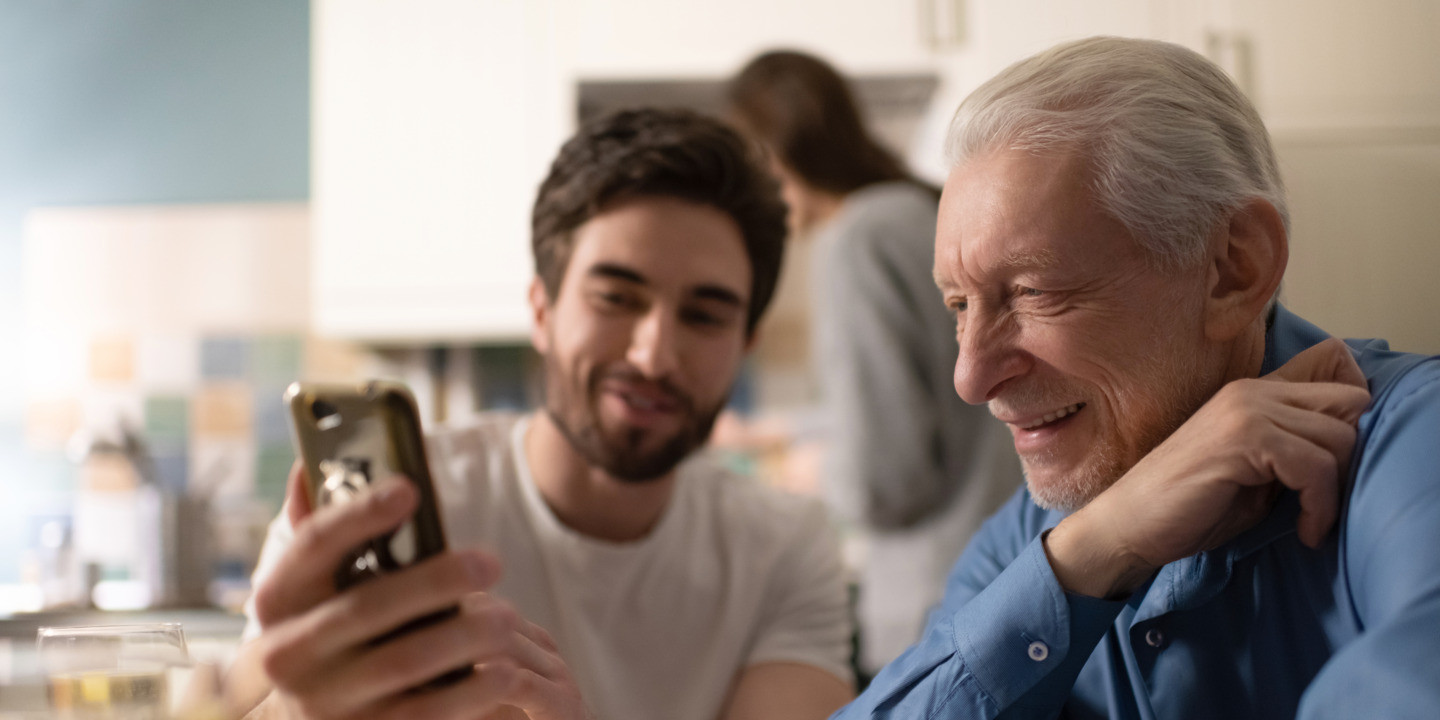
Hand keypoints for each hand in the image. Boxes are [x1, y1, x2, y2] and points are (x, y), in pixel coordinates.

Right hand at [250, 463, 594, 719]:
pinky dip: (471, 691)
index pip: (313, 546)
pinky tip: (505, 669)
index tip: (410, 489)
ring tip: (509, 616)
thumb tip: (312, 468)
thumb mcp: (307, 588)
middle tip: (491, 562)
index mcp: (276, 601)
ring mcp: (325, 701)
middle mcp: (288, 653)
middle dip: (436, 581)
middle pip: (368, 607)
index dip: (359, 515)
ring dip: (465, 635)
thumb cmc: (322, 630)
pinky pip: (426, 713)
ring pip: (405, 661)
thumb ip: (316, 531)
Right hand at [1046, 338, 1370, 597]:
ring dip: (1334, 489)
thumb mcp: (1254, 473)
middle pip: (1352, 402)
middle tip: (1324, 497)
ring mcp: (1246, 410)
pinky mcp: (1243, 439)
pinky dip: (1320, 506)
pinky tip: (1304, 530)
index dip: (1350, 414)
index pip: (1335, 366)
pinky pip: (1316, 466)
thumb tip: (1347, 449)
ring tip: (1311, 521)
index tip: (1333, 463)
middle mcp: (1252, 391)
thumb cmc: (1188, 507)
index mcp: (1253, 392)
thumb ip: (1291, 450)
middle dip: (1348, 455)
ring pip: (1340, 437)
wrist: (1128, 523)